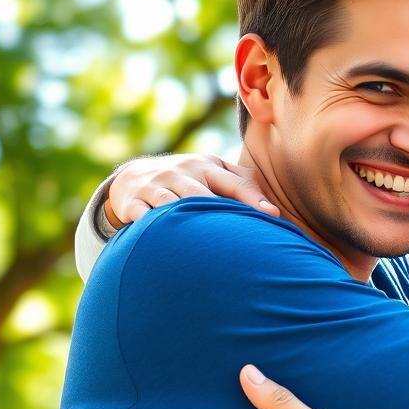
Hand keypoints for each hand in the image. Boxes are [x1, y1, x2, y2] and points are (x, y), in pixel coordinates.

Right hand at [105, 153, 278, 227]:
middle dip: (217, 215)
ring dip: (184, 220)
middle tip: (237, 239)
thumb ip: (244, 184)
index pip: (234, 182)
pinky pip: (141, 214)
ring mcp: (155, 185)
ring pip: (171, 204)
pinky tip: (161, 238)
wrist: (133, 177)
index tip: (273, 216)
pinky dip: (150, 225)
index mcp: (206, 166)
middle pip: (202, 195)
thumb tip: (275, 211)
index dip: (253, 199)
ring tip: (201, 242)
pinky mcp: (133, 201)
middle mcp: (181, 172)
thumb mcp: (214, 173)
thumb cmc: (189, 180)